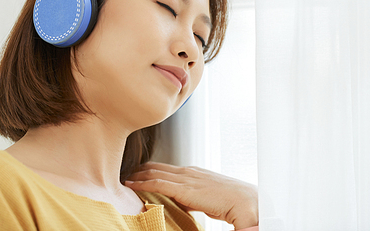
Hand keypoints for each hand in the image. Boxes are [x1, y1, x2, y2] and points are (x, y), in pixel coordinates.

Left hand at [124, 162, 257, 229]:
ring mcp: (186, 179)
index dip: (152, 169)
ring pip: (155, 173)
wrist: (245, 200)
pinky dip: (142, 183)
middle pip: (159, 167)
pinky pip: (159, 183)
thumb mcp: (210, 195)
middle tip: (127, 171)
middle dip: (141, 169)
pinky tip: (131, 184)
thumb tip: (187, 202)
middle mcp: (189, 172)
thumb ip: (196, 197)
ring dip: (138, 174)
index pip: (169, 168)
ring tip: (124, 177)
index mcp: (196, 173)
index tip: (140, 172)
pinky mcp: (185, 189)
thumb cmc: (232, 200)